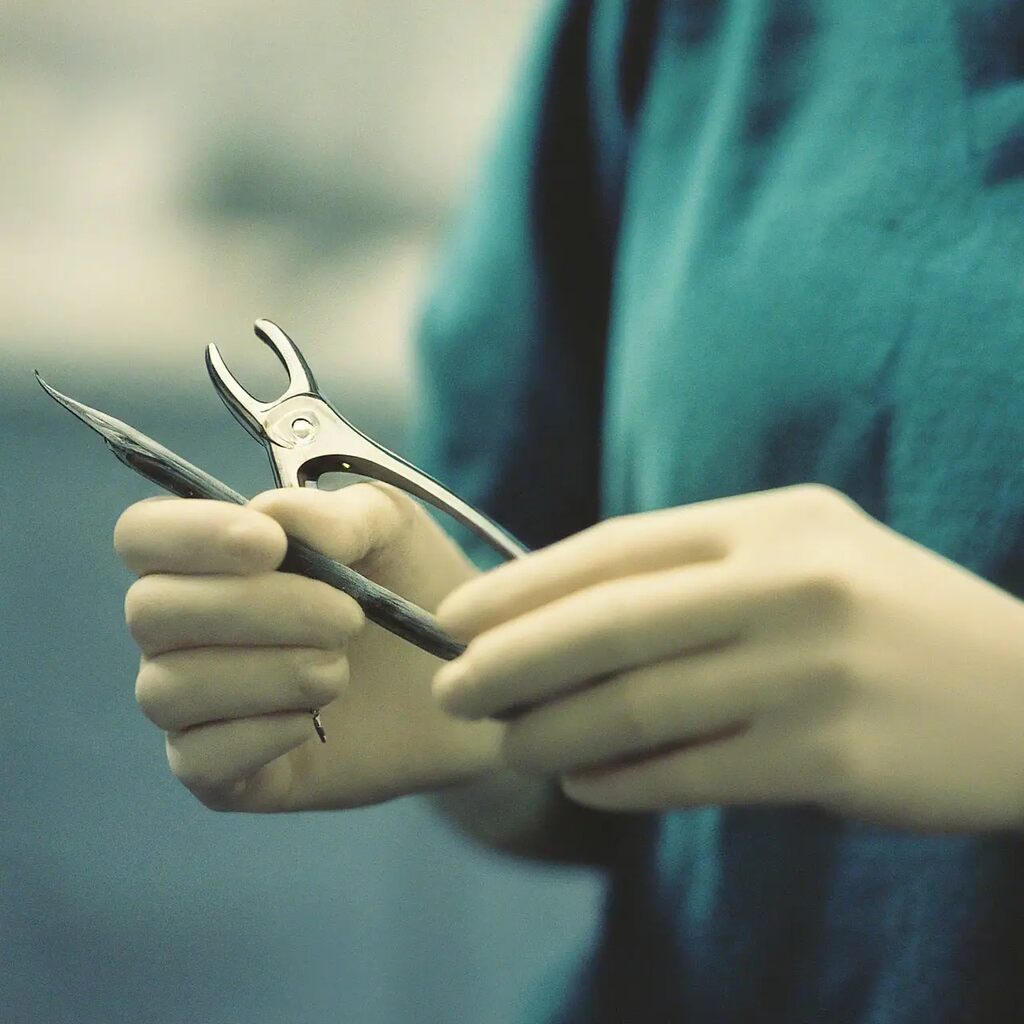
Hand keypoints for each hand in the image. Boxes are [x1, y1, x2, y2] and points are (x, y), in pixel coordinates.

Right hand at [115, 483, 501, 812]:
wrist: (462, 678)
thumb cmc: (411, 587)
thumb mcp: (390, 530)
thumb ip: (334, 514)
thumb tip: (268, 515)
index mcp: (210, 559)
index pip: (143, 536)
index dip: (190, 537)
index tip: (271, 546)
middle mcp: (186, 632)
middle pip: (151, 611)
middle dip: (254, 609)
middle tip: (347, 617)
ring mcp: (198, 706)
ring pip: (167, 688)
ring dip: (266, 673)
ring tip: (339, 671)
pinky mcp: (225, 774)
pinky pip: (196, 759)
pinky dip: (258, 735)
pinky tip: (315, 721)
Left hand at [431, 483, 1023, 831]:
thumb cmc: (891, 622)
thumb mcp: (807, 558)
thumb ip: (700, 576)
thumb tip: (565, 618)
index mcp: (773, 522)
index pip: (614, 549)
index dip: (523, 587)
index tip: (459, 618)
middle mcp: (788, 584)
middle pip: (607, 624)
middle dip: (510, 661)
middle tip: (449, 690)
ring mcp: (811, 670)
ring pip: (637, 707)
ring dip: (552, 732)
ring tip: (505, 746)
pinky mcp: (832, 754)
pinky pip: (691, 772)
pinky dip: (621, 782)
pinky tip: (582, 784)